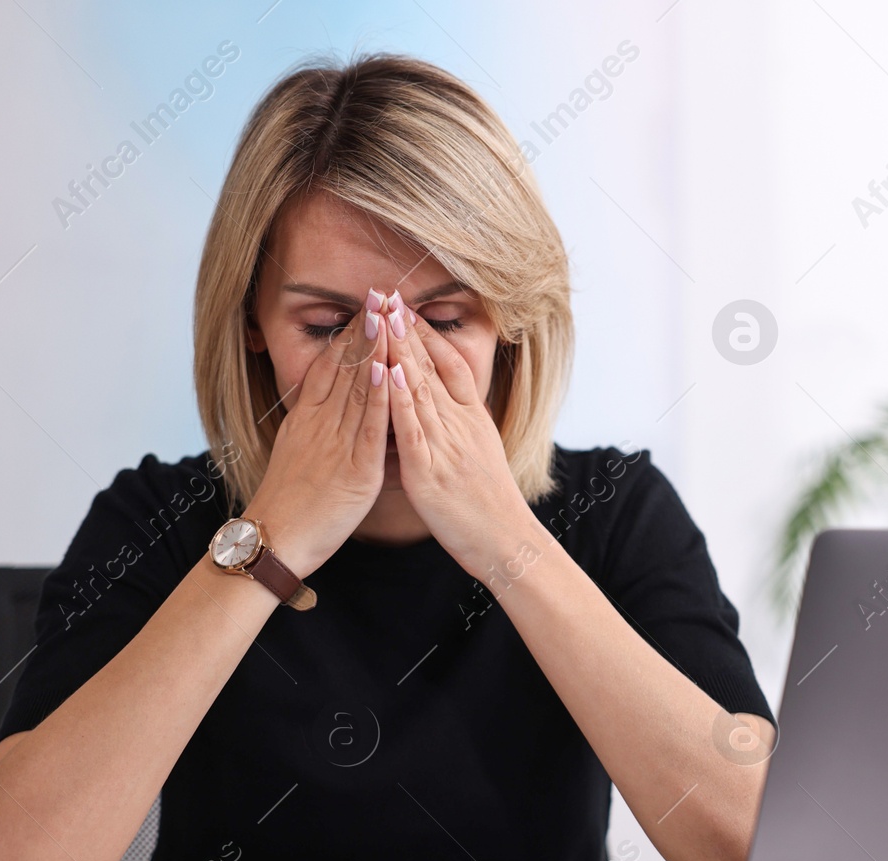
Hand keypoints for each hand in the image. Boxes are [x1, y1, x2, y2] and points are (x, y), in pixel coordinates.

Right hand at [244, 298, 389, 577]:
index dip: (346, 336)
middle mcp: (320, 425)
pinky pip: (367, 427)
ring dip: (373, 350)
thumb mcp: (295, 456)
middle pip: (342, 368)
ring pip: (356, 389)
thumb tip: (321, 410)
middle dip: (363, 329)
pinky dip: (377, 397)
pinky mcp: (354, 469)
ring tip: (386, 314)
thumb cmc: (287, 507)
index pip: (328, 368)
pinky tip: (386, 369)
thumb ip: (312, 430)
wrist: (274, 542)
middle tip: (378, 292)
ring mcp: (336, 444)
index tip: (362, 307)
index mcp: (307, 422)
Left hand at [384, 302, 539, 576]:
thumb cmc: (489, 504)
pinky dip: (400, 398)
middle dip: (405, 329)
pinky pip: (413, 429)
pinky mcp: (429, 470)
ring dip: (398, 350)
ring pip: (419, 389)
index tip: (405, 305)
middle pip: (430, 367)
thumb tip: (452, 404)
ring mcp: (445, 445)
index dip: (426, 333)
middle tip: (385, 293)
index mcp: (471, 419)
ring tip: (382, 317)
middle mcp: (460, 424)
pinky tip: (388, 372)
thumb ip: (463, 426)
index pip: (449, 364)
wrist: (506, 540)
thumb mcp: (482, 453)